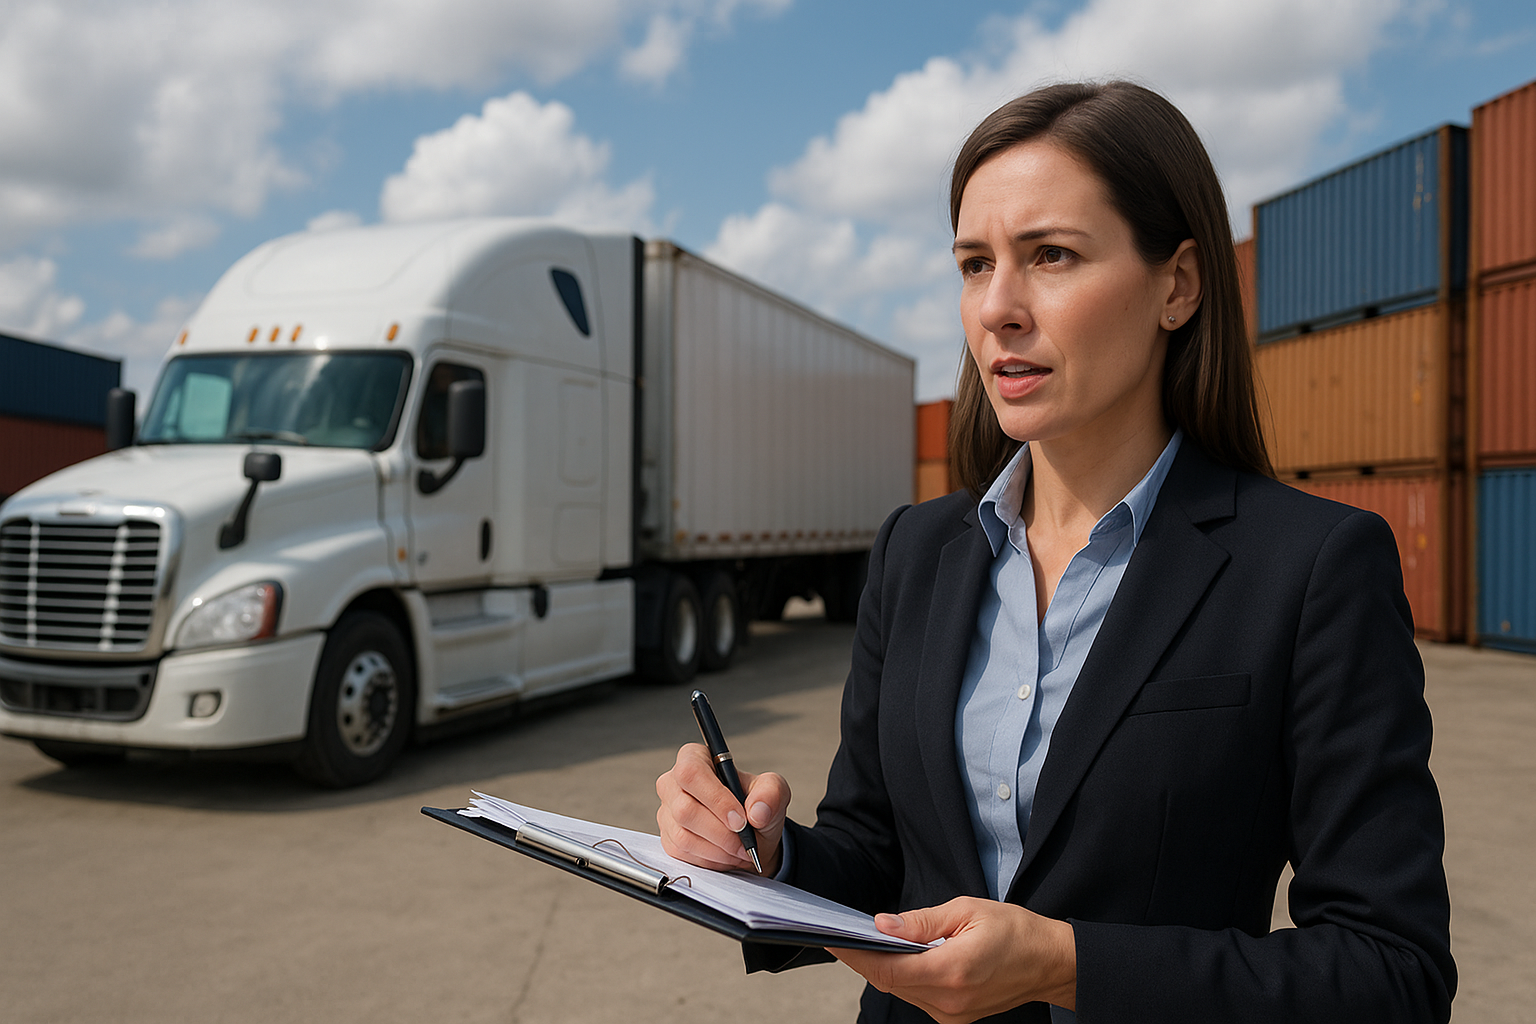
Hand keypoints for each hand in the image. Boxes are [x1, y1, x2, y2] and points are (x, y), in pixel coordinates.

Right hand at [656, 742, 789, 874]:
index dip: (715, 799)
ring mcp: (666, 811)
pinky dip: (710, 859)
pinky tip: (726, 855)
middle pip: (684, 808)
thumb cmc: (756, 805)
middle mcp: (673, 782)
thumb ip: (771, 793)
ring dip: (718, 849)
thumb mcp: (774, 792)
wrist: (750, 836)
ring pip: (683, 835)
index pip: (692, 772)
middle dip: (721, 832)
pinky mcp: (667, 837)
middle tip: (745, 842)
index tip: (740, 820)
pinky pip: (682, 853)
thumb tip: (756, 812)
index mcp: (695, 758)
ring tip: (740, 849)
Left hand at [829, 897, 1075, 1023]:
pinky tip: (897, 957)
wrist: (1050, 963)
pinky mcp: (955, 1016)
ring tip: (865, 942)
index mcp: (952, 971)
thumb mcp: (967, 911)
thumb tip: (882, 925)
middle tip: (842, 934)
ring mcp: (952, 1013)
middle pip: (890, 982)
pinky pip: (918, 996)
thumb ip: (921, 922)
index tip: (833, 939)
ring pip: (902, 991)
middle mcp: (948, 1000)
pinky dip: (903, 976)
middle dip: (864, 959)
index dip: (856, 956)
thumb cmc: (1014, 930)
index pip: (888, 970)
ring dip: (883, 968)